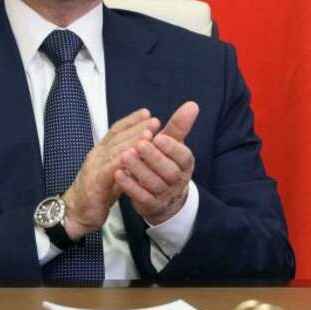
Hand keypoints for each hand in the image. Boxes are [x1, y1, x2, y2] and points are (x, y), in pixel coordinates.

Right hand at [63, 108, 159, 239]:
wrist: (76, 214)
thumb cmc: (96, 194)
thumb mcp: (113, 174)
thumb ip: (125, 163)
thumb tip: (143, 152)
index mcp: (101, 152)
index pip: (116, 131)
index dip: (131, 121)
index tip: (147, 113)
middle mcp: (97, 155)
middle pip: (117, 137)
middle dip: (136, 127)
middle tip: (154, 120)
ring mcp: (94, 167)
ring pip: (115, 150)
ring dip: (132, 141)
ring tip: (149, 134)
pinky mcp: (94, 182)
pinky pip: (109, 169)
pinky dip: (122, 161)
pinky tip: (135, 156)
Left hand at [115, 101, 198, 224]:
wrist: (164, 196)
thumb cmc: (166, 162)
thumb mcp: (172, 144)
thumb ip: (179, 125)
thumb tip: (192, 104)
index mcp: (185, 164)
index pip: (183, 156)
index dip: (171, 147)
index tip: (158, 136)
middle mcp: (177, 181)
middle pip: (168, 171)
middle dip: (153, 157)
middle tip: (139, 144)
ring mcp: (164, 195)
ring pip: (153, 184)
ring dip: (138, 170)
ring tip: (124, 156)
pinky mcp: (150, 205)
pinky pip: (141, 197)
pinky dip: (130, 186)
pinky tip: (118, 173)